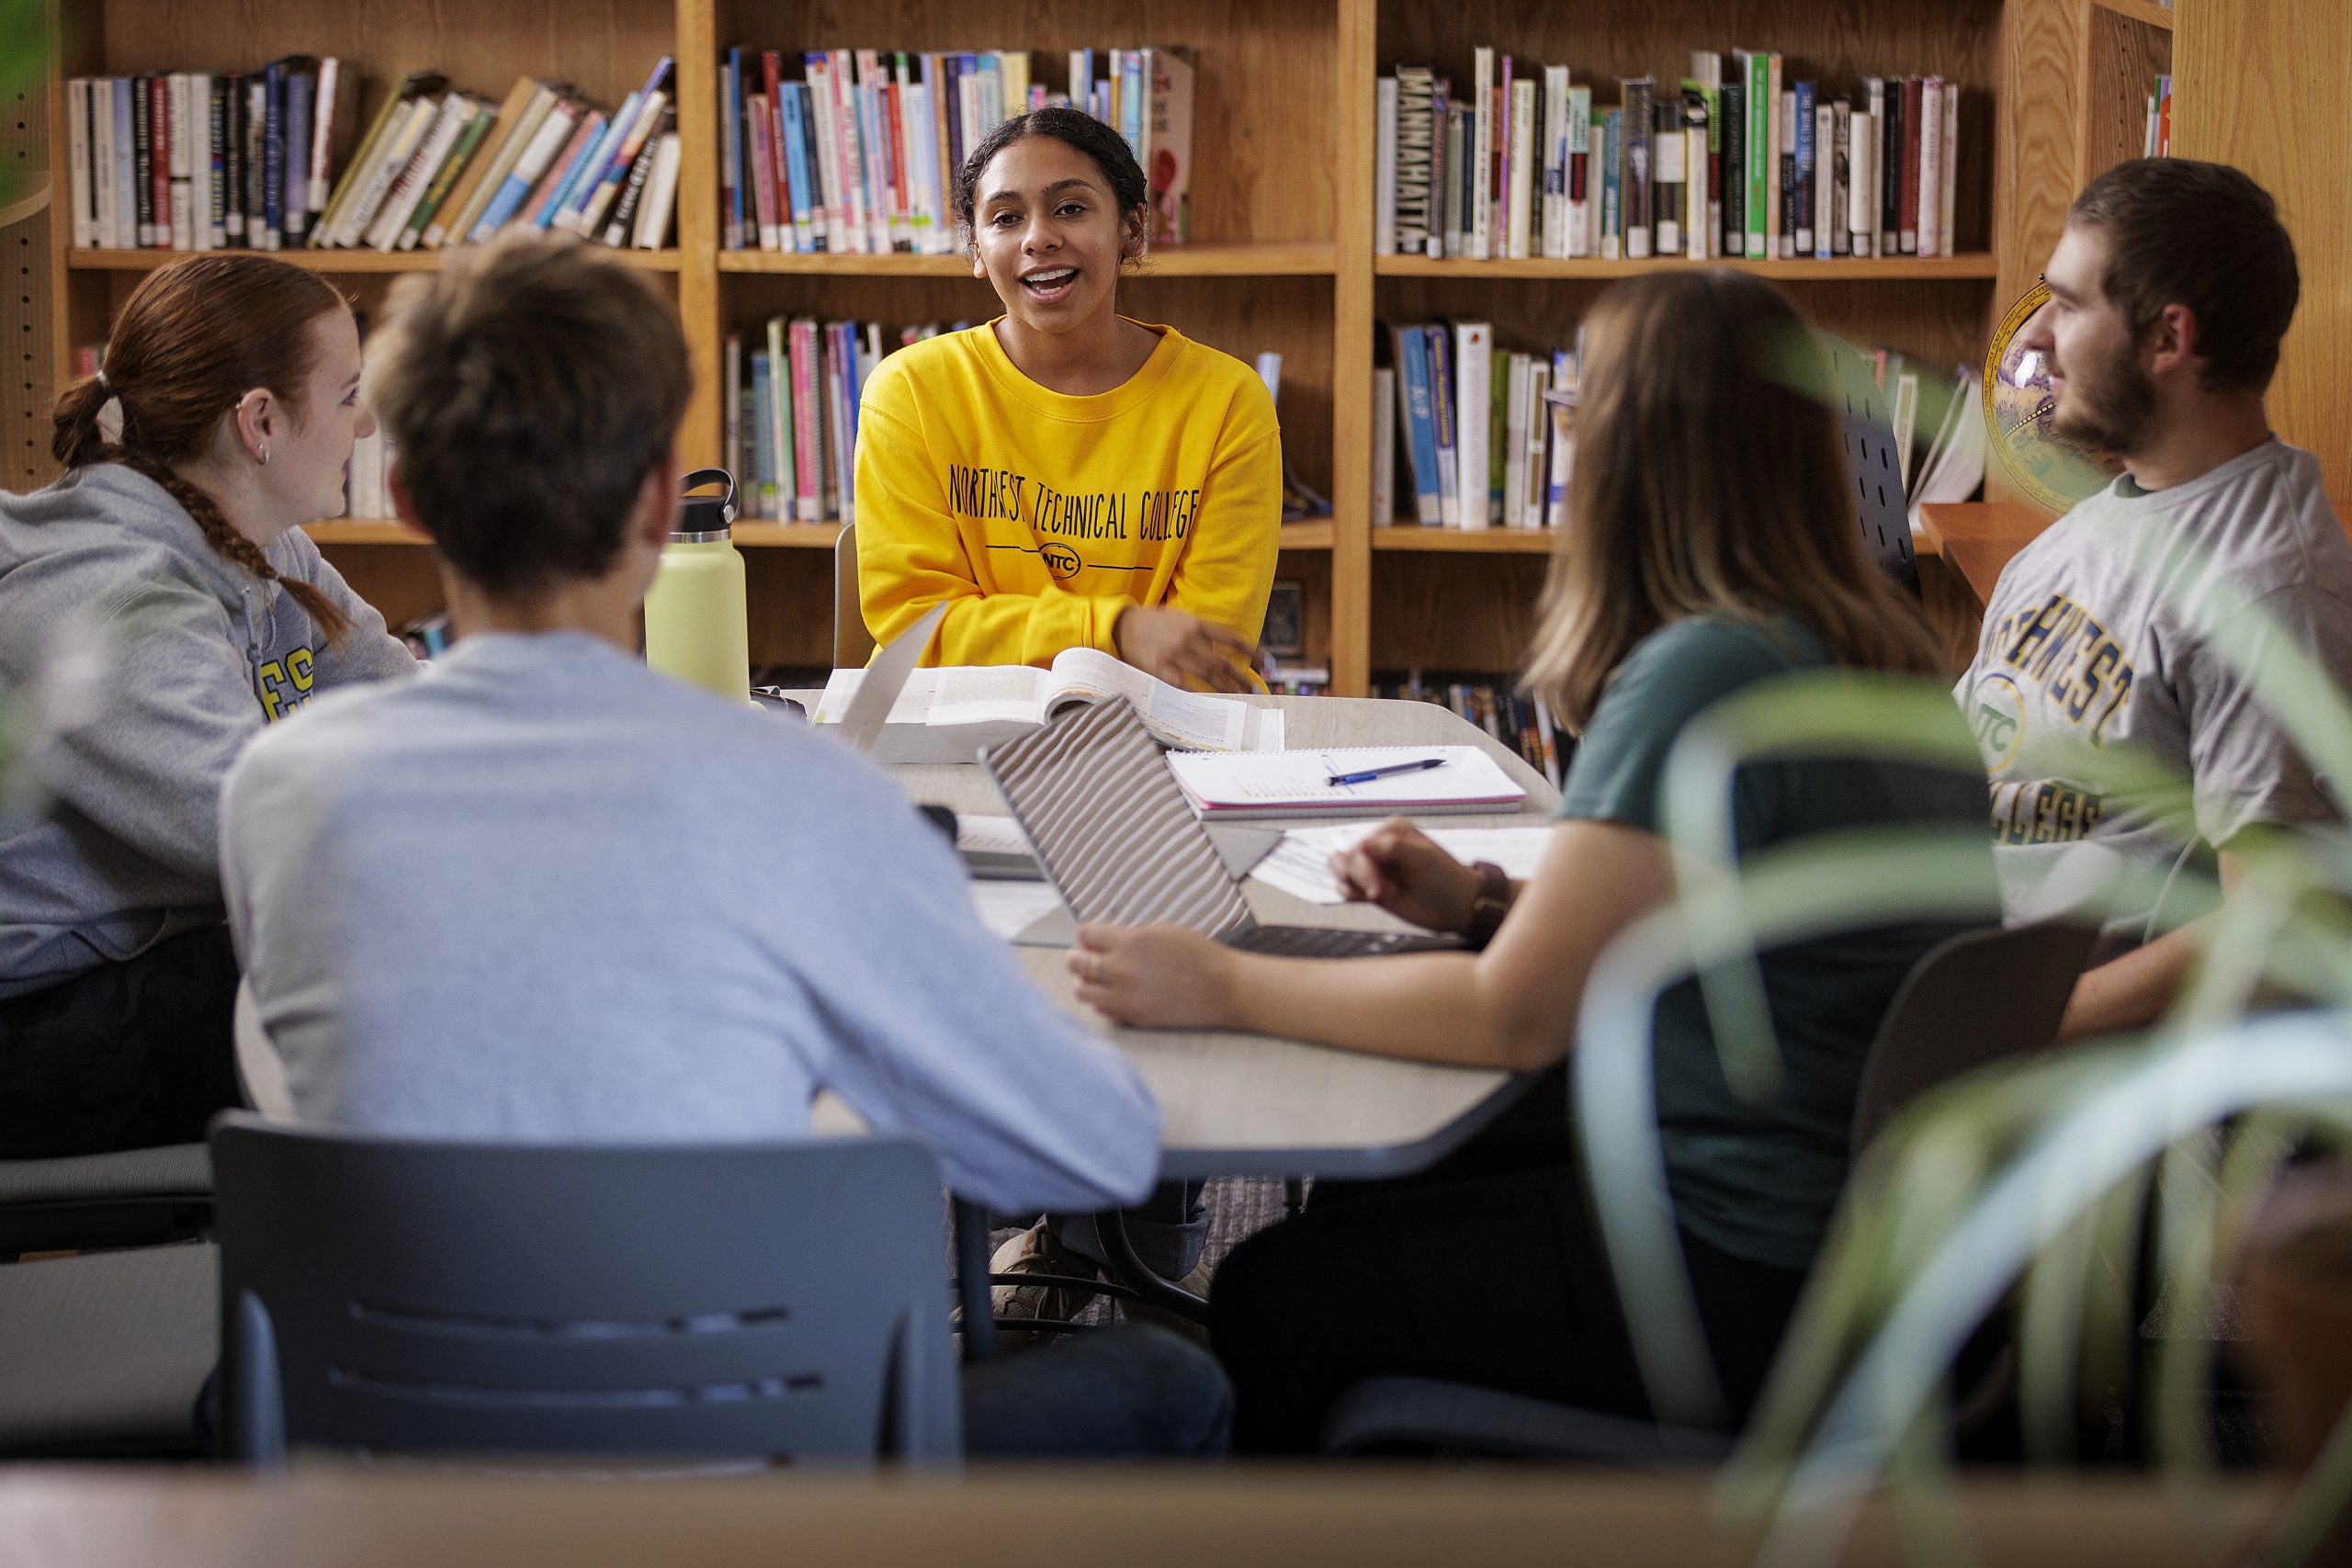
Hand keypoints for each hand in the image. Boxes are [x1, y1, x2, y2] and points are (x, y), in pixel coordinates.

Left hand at [1070, 923, 1239, 1028]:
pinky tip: (1112, 994)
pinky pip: (1101, 1009)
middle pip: (1076, 963)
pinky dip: (1101, 1001)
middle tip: (1081, 956)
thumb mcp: (1162, 931)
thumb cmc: (1197, 955)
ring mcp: (1125, 996)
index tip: (1087, 937)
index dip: (1085, 934)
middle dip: (1076, 957)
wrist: (1221, 988)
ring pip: (1081, 991)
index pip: (1086, 934)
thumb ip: (1130, 935)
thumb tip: (1105, 941)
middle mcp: (1122, 969)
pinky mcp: (1132, 1016)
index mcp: (1131, 941)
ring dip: (1084, 981)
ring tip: (1094, 978)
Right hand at [1112, 606, 1256, 692]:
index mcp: (1197, 624)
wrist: (1123, 626)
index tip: (1267, 662)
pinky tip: (1208, 703)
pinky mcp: (1160, 668)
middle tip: (1253, 690)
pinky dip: (1197, 695)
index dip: (1252, 651)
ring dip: (1226, 689)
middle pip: (1222, 663)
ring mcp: (1174, 654)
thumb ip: (1202, 632)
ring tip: (1239, 698)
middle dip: (1241, 678)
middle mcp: (1189, 638)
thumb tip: (1224, 650)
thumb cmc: (1156, 624)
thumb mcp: (1181, 619)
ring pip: (1208, 676)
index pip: (1232, 638)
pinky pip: (1183, 686)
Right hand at [1331, 816, 1482, 932]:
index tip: (1379, 889)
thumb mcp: (1424, 858)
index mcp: (1391, 830)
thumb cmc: (1446, 879)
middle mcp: (1379, 845)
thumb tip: (1363, 843)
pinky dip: (1351, 894)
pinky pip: (1344, 886)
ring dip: (1354, 885)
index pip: (1361, 845)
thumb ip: (1393, 848)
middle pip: (1347, 858)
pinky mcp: (1370, 885)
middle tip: (1379, 895)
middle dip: (1361, 879)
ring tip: (1377, 896)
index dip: (1365, 868)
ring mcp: (1373, 866)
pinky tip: (1370, 900)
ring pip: (1340, 869)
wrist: (1455, 907)